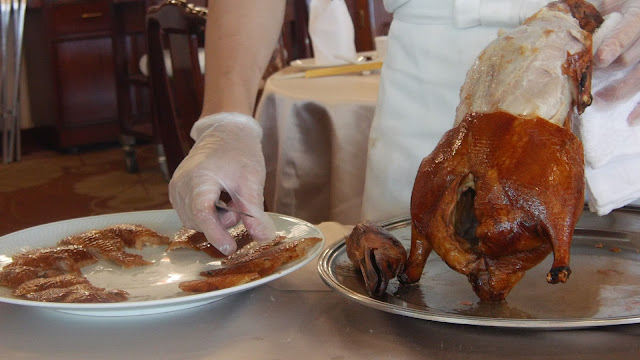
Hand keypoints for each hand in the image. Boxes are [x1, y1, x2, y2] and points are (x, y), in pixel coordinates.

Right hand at [169, 113, 275, 254]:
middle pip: (200, 221)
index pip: (202, 214)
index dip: (216, 234)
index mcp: (198, 179)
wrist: (225, 132)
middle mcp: (180, 186)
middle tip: (240, 202)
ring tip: (231, 197)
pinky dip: (210, 213)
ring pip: (196, 221)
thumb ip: (254, 212)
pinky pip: (193, 215)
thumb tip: (263, 238)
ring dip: (217, 218)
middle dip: (224, 220)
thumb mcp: (251, 181)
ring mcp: (176, 190)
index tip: (230, 248)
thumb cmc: (239, 152)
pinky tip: (221, 198)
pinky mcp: (178, 193)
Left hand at [591, 0, 639, 124]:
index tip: (601, 58)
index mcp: (638, 14)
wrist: (636, 6)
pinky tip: (630, 121)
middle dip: (611, 68)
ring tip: (602, 98)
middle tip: (589, 77)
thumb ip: (591, 10)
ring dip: (621, 90)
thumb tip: (562, 19)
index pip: (631, 29)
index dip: (617, 43)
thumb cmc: (618, 4)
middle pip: (632, 57)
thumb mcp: (608, 1)